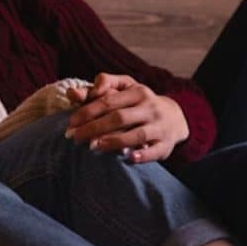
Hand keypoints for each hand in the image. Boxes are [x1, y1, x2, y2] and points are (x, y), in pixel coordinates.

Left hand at [65, 72, 189, 163]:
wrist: (176, 117)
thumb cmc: (140, 103)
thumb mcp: (125, 89)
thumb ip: (100, 87)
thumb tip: (72, 92)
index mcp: (138, 92)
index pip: (109, 101)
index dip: (88, 111)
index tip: (71, 123)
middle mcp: (151, 108)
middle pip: (120, 117)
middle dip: (95, 128)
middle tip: (76, 137)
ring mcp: (160, 126)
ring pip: (137, 134)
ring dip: (115, 141)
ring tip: (94, 146)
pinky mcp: (166, 145)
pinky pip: (155, 151)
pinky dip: (142, 155)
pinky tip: (128, 158)